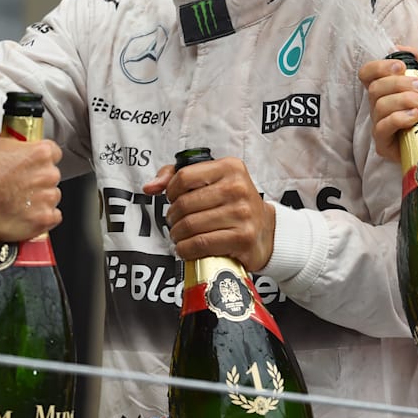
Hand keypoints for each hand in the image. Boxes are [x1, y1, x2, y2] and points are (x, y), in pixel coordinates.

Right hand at [0, 129, 61, 241]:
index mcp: (40, 153)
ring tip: (19, 200)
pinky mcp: (44, 219)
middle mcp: (47, 175)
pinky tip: (26, 213)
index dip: (40, 158)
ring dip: (40, 198)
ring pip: (52, 196)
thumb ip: (4, 138)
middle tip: (19, 183)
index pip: (53, 152)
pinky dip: (42, 216)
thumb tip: (5, 139)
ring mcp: (47, 198)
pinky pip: (53, 216)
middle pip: (51, 175)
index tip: (33, 163)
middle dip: (38, 179)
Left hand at [145, 156, 274, 271]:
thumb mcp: (212, 180)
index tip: (173, 200)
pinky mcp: (242, 238)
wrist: (267, 230)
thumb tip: (150, 186)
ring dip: (178, 235)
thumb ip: (178, 176)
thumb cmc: (235, 204)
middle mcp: (238, 188)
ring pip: (190, 226)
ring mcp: (242, 213)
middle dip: (172, 217)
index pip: (184, 177)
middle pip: (184, 204)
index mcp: (230, 168)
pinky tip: (187, 248)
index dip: (170, 192)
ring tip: (180, 236)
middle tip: (175, 223)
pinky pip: (201, 244)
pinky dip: (186, 249)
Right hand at [358, 45, 417, 181]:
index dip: (379, 67)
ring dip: (406, 100)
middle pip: (374, 88)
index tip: (401, 67)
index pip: (367, 74)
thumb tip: (398, 47)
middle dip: (400, 84)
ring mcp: (381, 126)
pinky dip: (399, 118)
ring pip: (379, 106)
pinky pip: (381, 127)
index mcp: (388, 89)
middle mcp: (380, 106)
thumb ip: (417, 59)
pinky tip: (416, 117)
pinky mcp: (384, 144)